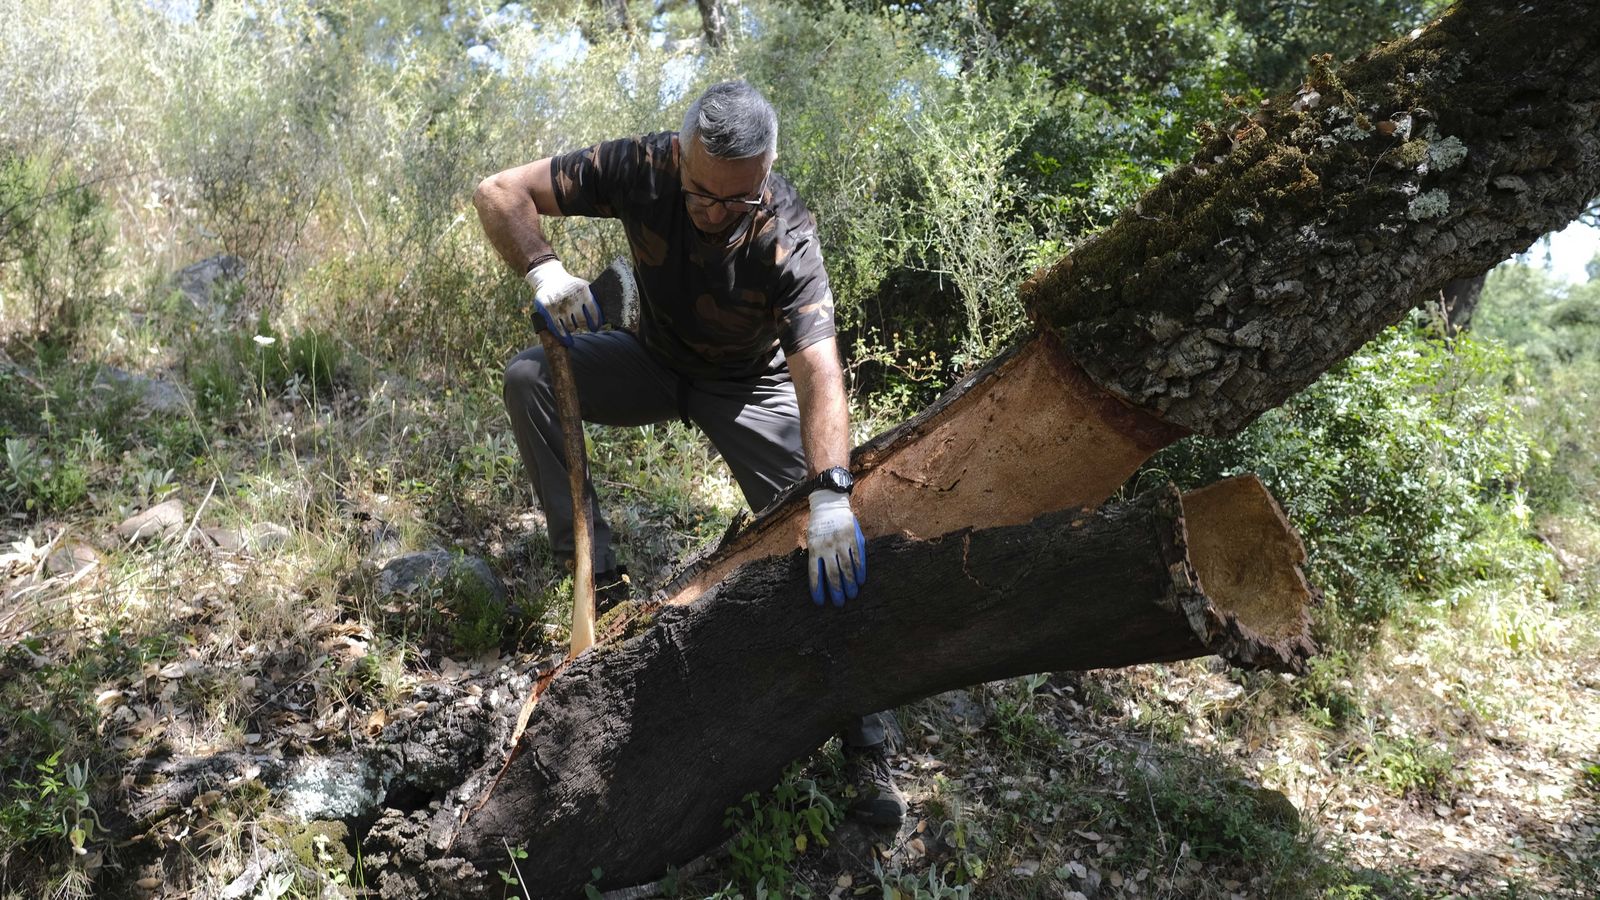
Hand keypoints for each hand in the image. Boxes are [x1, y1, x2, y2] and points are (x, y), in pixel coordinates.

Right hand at [526, 259, 603, 345]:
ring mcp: (560, 305)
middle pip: (582, 321)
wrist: (549, 277)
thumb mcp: (583, 286)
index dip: (596, 322)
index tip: (596, 327)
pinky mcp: (549, 309)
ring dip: (573, 328)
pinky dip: (563, 334)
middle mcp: (572, 299)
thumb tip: (604, 315)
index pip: (594, 311)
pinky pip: (558, 327)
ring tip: (574, 327)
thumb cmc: (570, 285)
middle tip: (584, 327)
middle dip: (584, 326)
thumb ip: (592, 298)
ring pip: (570, 326)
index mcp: (583, 292)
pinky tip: (567, 337)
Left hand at [806, 491, 865, 606]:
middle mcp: (828, 548)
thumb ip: (816, 556)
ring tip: (852, 595)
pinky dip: (860, 571)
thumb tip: (819, 577)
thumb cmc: (819, 525)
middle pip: (832, 574)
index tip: (820, 602)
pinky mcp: (853, 539)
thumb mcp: (812, 539)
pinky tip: (861, 581)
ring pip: (847, 568)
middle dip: (836, 591)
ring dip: (850, 584)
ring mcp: (842, 543)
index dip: (817, 589)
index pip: (815, 573)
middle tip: (839, 603)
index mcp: (815, 549)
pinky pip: (858, 558)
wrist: (830, 504)